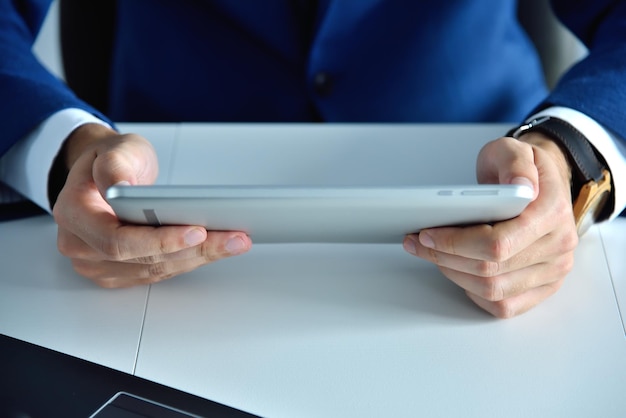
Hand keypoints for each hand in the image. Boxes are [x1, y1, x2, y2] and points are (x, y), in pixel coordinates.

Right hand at [53, 124, 250, 287]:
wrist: (105, 174)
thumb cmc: (110, 160)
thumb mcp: (115, 149)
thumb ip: (115, 167)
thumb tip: (122, 189)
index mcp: (73, 214)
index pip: (117, 240)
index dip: (160, 241)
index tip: (198, 231)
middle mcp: (81, 246)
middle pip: (143, 260)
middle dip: (194, 250)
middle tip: (234, 238)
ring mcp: (99, 263)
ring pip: (156, 269)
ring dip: (200, 257)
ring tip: (236, 241)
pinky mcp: (120, 272)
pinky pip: (159, 272)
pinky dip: (192, 260)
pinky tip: (219, 248)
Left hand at [403, 134, 578, 317]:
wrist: (534, 185)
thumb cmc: (518, 170)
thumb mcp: (513, 149)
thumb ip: (515, 162)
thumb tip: (520, 185)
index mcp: (553, 213)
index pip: (498, 243)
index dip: (456, 243)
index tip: (427, 233)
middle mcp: (558, 246)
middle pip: (491, 270)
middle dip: (445, 257)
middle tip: (418, 242)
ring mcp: (552, 271)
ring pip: (493, 291)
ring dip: (453, 274)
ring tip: (431, 253)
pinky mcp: (542, 288)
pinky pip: (503, 305)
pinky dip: (472, 291)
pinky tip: (455, 269)